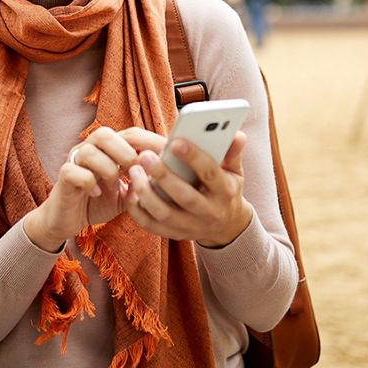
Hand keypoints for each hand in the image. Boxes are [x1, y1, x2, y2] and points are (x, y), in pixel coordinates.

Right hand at [23, 126, 146, 252]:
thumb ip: (140, 184)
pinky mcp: (62, 177)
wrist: (69, 220)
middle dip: (124, 153)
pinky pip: (73, 171)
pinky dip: (88, 182)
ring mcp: (74, 161)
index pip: (128, 133)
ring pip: (88, 151)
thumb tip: (160, 178)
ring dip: (107, 170)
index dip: (144, 145)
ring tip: (114, 186)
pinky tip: (96, 194)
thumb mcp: (126, 194)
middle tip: (133, 173)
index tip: (157, 165)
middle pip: (105, 134)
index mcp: (107, 149)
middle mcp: (89, 149)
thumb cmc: (98, 202)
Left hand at [125, 130, 253, 248]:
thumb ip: (232, 152)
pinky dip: (137, 210)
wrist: (226, 226)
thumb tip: (237, 133)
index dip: (194, 157)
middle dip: (164, 175)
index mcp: (225, 192)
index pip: (210, 173)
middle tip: (145, 156)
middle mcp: (209, 212)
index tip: (175, 141)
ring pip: (164, 213)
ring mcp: (190, 226)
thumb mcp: (234, 172)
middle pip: (185, 196)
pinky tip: (130, 190)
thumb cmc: (225, 189)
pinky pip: (150, 225)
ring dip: (146, 193)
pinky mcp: (174, 234)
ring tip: (133, 170)